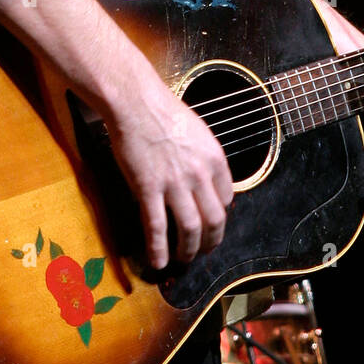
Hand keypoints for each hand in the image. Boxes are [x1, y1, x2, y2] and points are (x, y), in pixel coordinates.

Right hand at [105, 82, 234, 270]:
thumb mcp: (198, 132)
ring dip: (188, 250)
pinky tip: (158, 262)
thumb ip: (204, 158)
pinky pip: (156, 226)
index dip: (220, 215)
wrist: (136, 102)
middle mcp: (200, 174)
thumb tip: (206, 178)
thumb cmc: (163, 111)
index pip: (227, 198)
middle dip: (210, 241)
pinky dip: (158, 249)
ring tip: (184, 260)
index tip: (211, 222)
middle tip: (203, 250)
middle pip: (214, 220)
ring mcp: (174, 183)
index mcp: (215, 159)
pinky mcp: (148, 188)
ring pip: (189, 228)